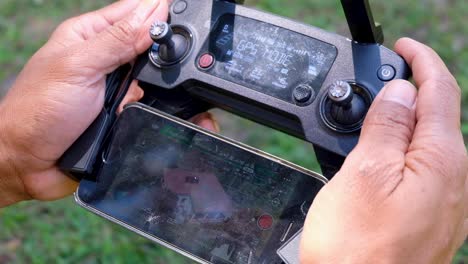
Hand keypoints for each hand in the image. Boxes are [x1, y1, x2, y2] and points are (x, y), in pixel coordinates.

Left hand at [0, 0, 217, 206]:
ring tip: (190, 87)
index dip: (160, 15)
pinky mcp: (126, 113)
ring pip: (157, 78)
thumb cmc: (38, 111)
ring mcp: (118, 88)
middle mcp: (107, 60)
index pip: (134, 13)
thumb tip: (154, 14)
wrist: (29, 163)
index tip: (185, 21)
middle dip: (170, 53)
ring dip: (169, 84)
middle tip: (192, 58)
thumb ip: (117, 41)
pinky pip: (154, 105)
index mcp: (91, 36)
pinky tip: (183, 112)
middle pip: (151, 47)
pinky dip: (166, 109)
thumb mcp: (78, 66)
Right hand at [301, 38, 467, 263]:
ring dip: (402, 123)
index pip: (440, 91)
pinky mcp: (429, 217)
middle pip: (437, 117)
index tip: (402, 47)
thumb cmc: (356, 248)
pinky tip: (379, 158)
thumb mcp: (364, 172)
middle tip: (375, 85)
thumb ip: (387, 125)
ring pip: (427, 144)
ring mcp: (445, 202)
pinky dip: (401, 151)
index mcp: (441, 161)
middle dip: (409, 92)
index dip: (421, 62)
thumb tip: (400, 90)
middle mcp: (454, 181)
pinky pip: (422, 169)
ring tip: (370, 120)